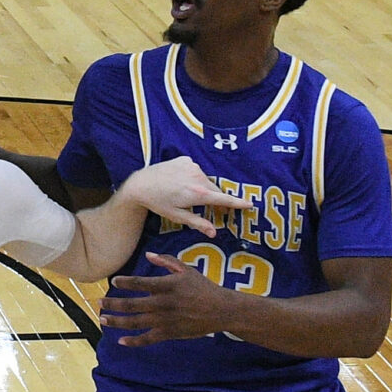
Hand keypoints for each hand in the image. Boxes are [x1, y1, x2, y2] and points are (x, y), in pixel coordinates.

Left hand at [100, 251, 237, 346]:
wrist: (221, 310)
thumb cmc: (203, 287)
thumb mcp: (186, 270)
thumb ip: (166, 261)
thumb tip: (148, 255)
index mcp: (166, 286)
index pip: (139, 283)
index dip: (124, 282)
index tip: (113, 281)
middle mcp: (163, 303)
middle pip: (132, 304)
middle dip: (112, 303)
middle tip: (99, 302)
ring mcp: (165, 320)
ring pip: (135, 322)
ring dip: (116, 321)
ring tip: (103, 319)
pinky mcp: (170, 333)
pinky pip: (148, 339)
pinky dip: (133, 341)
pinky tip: (121, 341)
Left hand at [116, 155, 244, 235]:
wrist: (141, 184)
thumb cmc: (159, 203)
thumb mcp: (178, 217)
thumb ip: (198, 223)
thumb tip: (214, 233)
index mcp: (198, 193)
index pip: (223, 199)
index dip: (237, 203)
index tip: (250, 204)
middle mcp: (198, 177)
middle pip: (214, 190)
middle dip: (214, 199)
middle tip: (209, 208)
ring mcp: (191, 166)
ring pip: (205, 180)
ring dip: (202, 187)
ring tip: (184, 194)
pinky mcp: (185, 159)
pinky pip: (195, 170)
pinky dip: (193, 176)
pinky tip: (179, 182)